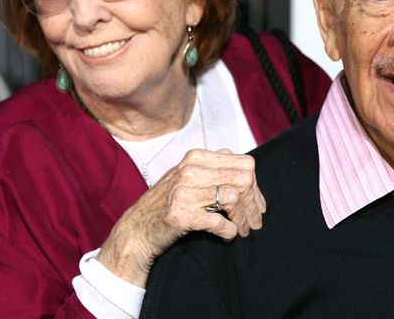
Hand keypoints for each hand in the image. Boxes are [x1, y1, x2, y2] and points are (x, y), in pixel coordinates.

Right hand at [97, 148, 265, 286]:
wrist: (136, 230)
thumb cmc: (166, 204)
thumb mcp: (187, 175)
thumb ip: (213, 167)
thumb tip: (249, 171)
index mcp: (196, 157)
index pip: (244, 163)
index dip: (256, 185)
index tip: (256, 203)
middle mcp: (190, 170)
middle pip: (243, 179)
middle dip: (254, 202)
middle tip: (255, 221)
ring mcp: (184, 192)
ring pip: (234, 198)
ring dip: (244, 219)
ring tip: (244, 230)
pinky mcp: (181, 216)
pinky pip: (219, 222)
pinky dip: (230, 231)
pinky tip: (229, 235)